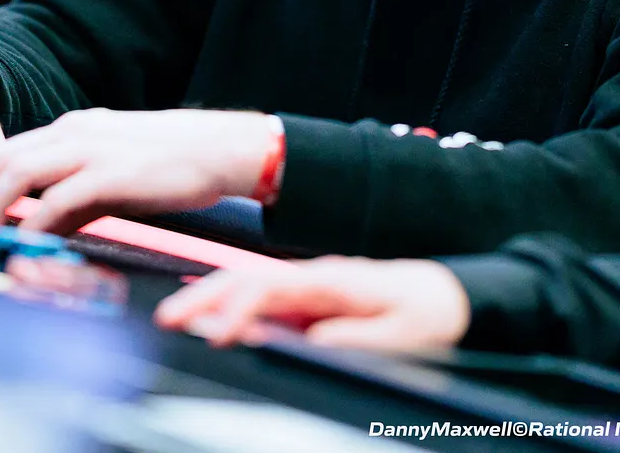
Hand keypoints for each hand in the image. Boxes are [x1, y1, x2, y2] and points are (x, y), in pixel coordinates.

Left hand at [0, 107, 272, 233]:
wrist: (219, 148)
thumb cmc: (169, 164)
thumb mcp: (112, 171)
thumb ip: (75, 196)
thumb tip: (43, 230)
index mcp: (71, 129)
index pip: (4, 151)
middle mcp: (72, 133)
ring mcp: (89, 151)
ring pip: (16, 173)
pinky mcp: (110, 175)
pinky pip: (56, 200)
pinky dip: (31, 224)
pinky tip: (21, 246)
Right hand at [155, 256, 471, 350]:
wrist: (451, 298)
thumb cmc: (430, 312)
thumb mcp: (401, 335)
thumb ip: (353, 337)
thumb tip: (310, 339)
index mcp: (332, 280)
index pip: (270, 289)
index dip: (238, 309)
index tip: (215, 333)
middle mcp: (315, 279)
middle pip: (248, 281)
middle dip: (206, 297)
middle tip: (169, 318)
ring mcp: (311, 290)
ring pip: (250, 289)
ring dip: (213, 302)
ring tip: (178, 319)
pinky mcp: (312, 303)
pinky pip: (266, 304)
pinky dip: (234, 309)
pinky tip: (214, 319)